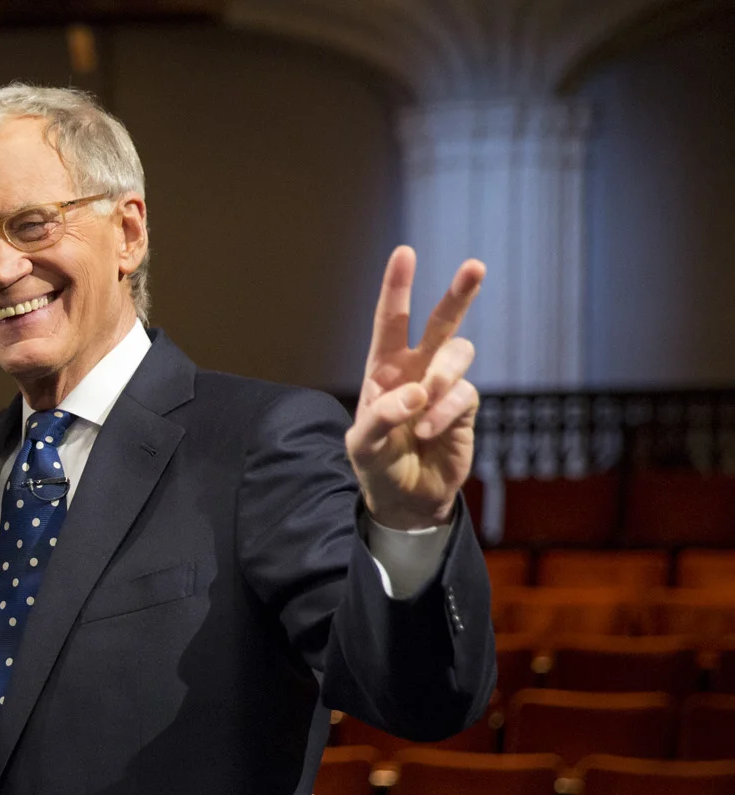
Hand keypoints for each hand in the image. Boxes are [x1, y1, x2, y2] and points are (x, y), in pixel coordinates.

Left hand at [346, 247, 485, 529]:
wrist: (405, 498)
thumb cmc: (377, 465)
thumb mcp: (363, 445)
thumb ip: (380, 417)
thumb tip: (416, 392)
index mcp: (383, 370)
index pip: (391, 322)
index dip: (397, 288)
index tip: (405, 253)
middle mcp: (416, 370)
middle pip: (440, 322)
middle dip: (458, 294)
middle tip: (475, 266)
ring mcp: (443, 386)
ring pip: (459, 353)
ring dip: (442, 375)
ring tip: (424, 404)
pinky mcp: (464, 407)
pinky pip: (463, 394)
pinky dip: (445, 412)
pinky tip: (428, 433)